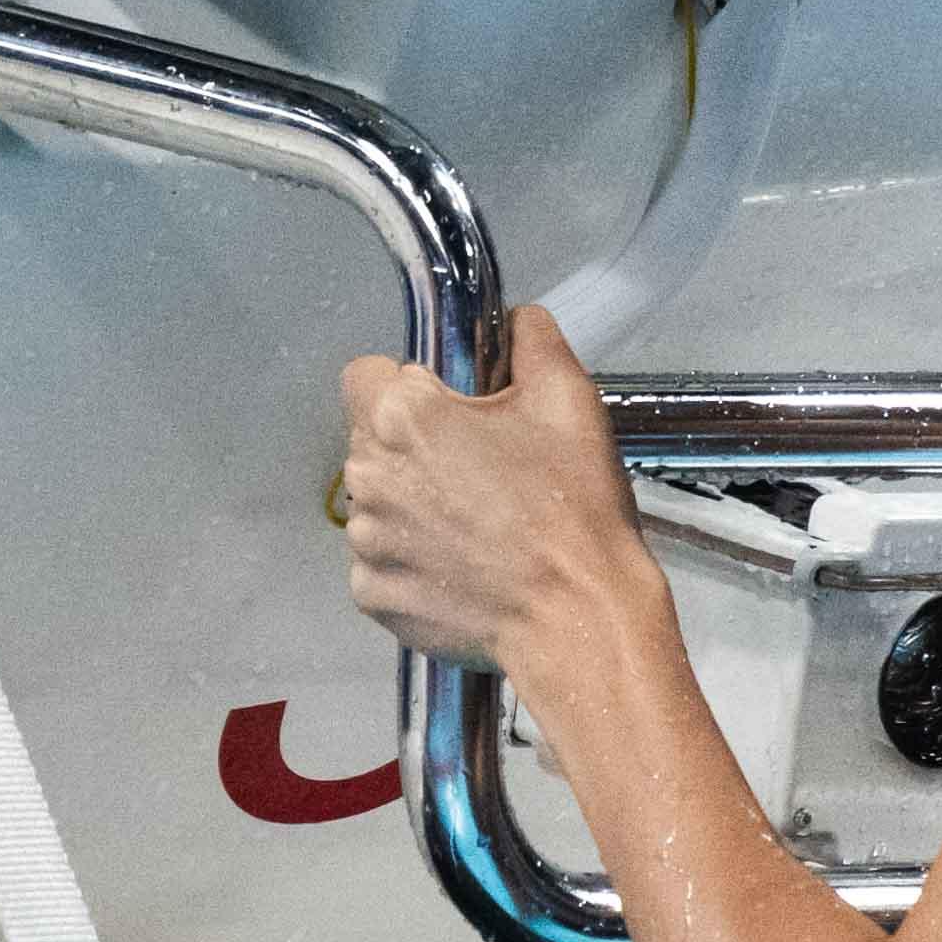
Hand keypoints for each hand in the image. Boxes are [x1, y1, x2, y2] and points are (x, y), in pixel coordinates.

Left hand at [336, 309, 658, 676]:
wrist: (578, 618)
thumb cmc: (573, 513)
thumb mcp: (569, 400)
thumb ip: (533, 339)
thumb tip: (517, 323)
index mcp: (404, 417)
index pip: (363, 374)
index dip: (407, 384)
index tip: (447, 406)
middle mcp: (370, 477)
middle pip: (372, 440)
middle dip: (416, 447)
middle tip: (482, 469)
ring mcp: (367, 542)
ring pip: (377, 502)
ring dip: (414, 505)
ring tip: (480, 524)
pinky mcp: (374, 595)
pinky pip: (382, 562)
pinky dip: (415, 562)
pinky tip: (466, 566)